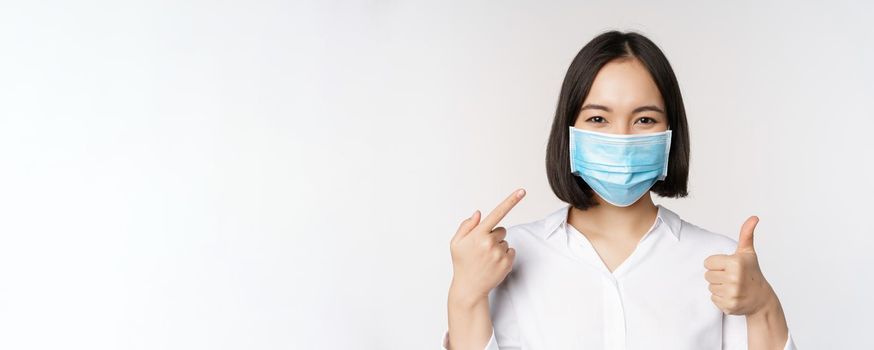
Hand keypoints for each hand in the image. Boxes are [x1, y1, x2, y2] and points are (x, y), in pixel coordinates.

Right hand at [449, 188, 525, 304]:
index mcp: (478, 234)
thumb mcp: (456, 243)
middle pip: (501, 230)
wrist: (469, 287)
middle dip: (494, 236)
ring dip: (498, 247)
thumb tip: (479, 213)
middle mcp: (490, 242)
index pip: (497, 213)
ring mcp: (500, 253)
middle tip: (482, 249)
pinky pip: (510, 252)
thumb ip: (466, 226)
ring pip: (505, 242)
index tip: (522, 191)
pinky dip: (504, 256)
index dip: (511, 201)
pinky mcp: (507, 263)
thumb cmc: (462, 263)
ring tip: (486, 259)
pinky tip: (493, 264)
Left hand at [704, 216, 776, 315]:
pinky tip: (732, 295)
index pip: (707, 262)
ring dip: (719, 286)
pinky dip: (720, 298)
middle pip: (707, 275)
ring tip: (733, 286)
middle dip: (717, 275)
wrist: (762, 298)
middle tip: (732, 277)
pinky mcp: (729, 306)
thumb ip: (746, 234)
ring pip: (710, 287)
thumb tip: (754, 217)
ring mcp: (732, 294)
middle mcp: (733, 278)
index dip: (717, 264)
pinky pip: (713, 299)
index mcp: (735, 263)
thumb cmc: (752, 272)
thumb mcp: (748, 252)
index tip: (729, 266)